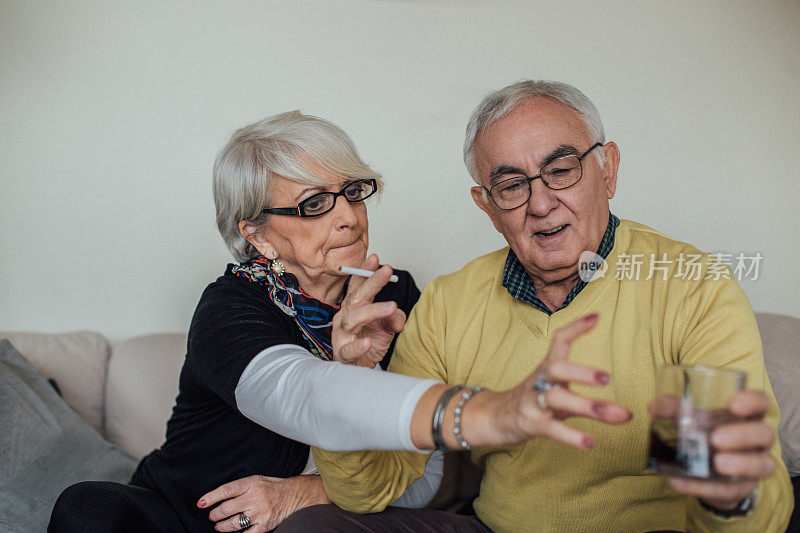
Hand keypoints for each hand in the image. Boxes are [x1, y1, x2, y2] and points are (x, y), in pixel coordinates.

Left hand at [197, 474, 328, 531]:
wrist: (293, 495)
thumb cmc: (271, 487)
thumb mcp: (255, 480)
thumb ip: (238, 488)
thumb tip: (218, 498)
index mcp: (251, 484)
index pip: (226, 490)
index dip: (211, 497)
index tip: (201, 503)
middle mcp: (254, 498)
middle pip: (226, 509)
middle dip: (215, 515)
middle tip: (212, 516)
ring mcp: (259, 513)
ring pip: (233, 523)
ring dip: (222, 526)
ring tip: (219, 526)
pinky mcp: (264, 526)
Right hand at [332, 254, 405, 366]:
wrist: (359, 371)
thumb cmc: (369, 346)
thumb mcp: (386, 329)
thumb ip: (394, 319)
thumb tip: (398, 318)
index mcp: (354, 308)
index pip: (358, 286)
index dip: (365, 272)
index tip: (375, 258)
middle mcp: (345, 317)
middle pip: (356, 297)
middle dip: (372, 282)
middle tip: (387, 270)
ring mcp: (341, 335)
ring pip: (353, 320)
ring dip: (372, 311)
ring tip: (391, 306)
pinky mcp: (342, 354)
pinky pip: (348, 349)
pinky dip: (357, 346)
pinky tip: (367, 342)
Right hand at [463, 314, 631, 448]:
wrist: (495, 417)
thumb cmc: (535, 401)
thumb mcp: (556, 391)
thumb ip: (589, 401)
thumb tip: (627, 414)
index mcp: (546, 368)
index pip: (559, 341)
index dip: (576, 328)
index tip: (596, 317)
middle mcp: (539, 381)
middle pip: (557, 369)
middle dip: (582, 373)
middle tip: (608, 377)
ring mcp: (534, 402)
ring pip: (558, 399)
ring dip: (586, 405)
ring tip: (615, 414)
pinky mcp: (531, 424)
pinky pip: (552, 429)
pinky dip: (572, 437)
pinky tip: (590, 443)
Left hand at [668, 390, 774, 511]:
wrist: (710, 469)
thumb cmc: (705, 433)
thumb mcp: (692, 418)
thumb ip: (674, 410)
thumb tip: (653, 408)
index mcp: (746, 416)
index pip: (761, 403)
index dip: (752, 401)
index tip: (734, 405)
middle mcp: (757, 440)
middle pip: (764, 434)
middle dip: (743, 435)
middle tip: (716, 438)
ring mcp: (754, 465)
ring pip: (762, 464)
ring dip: (740, 464)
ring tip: (717, 462)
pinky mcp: (742, 488)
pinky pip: (730, 490)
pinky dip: (704, 487)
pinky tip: (680, 481)